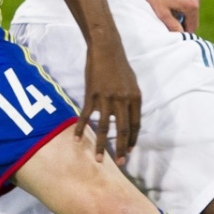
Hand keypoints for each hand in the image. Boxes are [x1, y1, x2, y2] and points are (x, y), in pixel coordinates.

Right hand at [77, 40, 141, 163]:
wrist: (106, 49)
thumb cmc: (119, 65)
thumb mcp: (132, 83)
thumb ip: (131, 101)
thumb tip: (128, 116)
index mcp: (135, 98)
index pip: (135, 125)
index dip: (133, 140)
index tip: (129, 152)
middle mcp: (122, 101)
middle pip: (122, 130)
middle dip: (122, 149)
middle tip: (120, 163)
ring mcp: (106, 99)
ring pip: (104, 128)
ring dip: (101, 145)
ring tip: (99, 159)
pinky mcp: (92, 96)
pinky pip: (86, 116)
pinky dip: (81, 129)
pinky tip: (78, 139)